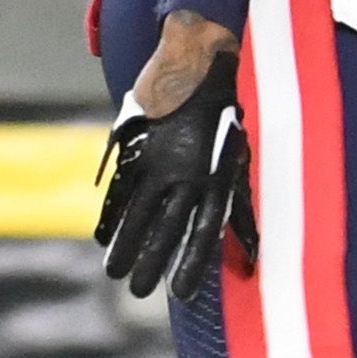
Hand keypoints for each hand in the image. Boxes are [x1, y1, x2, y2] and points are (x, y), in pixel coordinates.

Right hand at [97, 38, 255, 301]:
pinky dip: (111, 213)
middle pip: (167, 225)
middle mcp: (187, 172)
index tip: (181, 293)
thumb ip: (243, 205)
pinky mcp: (136, 147)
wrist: (197, 64)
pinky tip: (101, 237)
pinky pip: (121, 187)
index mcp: (218, 176)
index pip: (206, 229)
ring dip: (125, 243)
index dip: (193, 261)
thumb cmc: (226, 119)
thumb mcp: (240, 159)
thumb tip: (254, 250)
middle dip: (151, 261)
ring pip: (139, 210)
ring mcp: (158, 159)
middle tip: (135, 293)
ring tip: (113, 273)